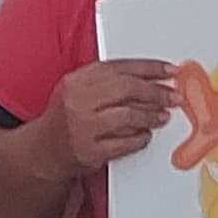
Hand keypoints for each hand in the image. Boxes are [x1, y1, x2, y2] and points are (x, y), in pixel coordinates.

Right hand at [49, 61, 175, 173]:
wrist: (44, 150)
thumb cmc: (67, 118)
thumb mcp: (79, 90)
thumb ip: (108, 81)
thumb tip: (151, 79)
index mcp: (78, 80)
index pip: (120, 67)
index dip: (150, 68)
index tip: (169, 71)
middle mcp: (78, 101)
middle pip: (126, 89)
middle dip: (156, 92)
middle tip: (173, 96)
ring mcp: (82, 127)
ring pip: (128, 116)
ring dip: (151, 116)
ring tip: (162, 117)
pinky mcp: (89, 151)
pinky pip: (124, 143)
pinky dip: (139, 139)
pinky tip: (145, 135)